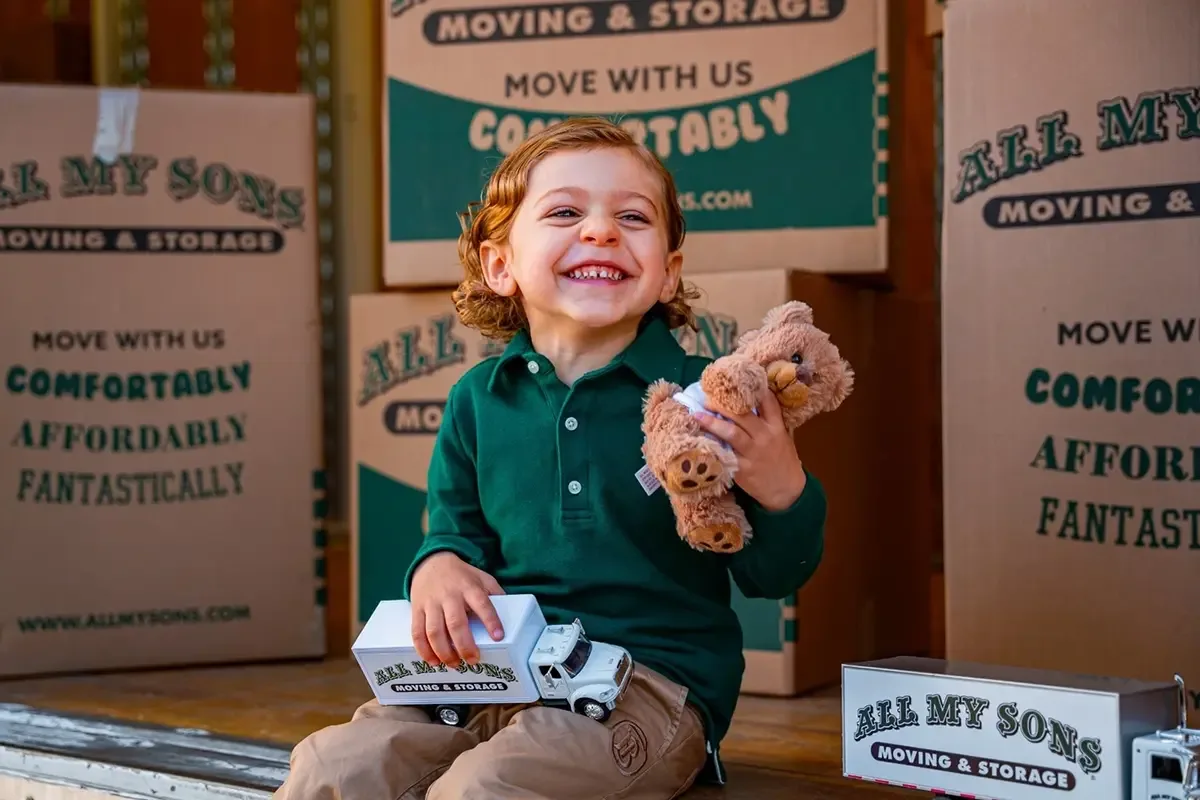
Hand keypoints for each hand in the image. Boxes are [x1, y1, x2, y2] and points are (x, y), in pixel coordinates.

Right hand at [409, 551, 504, 667]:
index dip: (491, 621)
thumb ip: (495, 594)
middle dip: (464, 646)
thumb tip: (512, 615)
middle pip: (456, 623)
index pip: (482, 603)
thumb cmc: (461, 576)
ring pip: (434, 631)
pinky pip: (417, 632)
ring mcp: (431, 602)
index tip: (498, 637)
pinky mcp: (417, 609)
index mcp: (469, 587)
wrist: (432, 562)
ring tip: (454, 664)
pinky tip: (433, 661)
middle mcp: (449, 595)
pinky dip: (424, 650)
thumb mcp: (482, 578)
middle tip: (473, 660)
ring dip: (444, 652)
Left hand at [694, 389, 806, 510]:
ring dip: (713, 422)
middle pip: (743, 415)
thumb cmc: (782, 460)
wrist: (786, 490)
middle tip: (707, 397)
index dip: (752, 389)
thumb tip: (747, 403)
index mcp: (776, 427)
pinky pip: (725, 454)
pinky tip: (700, 439)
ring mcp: (753, 453)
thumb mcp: (782, 437)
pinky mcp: (743, 469)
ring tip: (697, 414)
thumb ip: (768, 421)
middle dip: (723, 404)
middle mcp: (765, 437)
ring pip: (731, 432)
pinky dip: (712, 445)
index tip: (736, 380)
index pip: (767, 402)